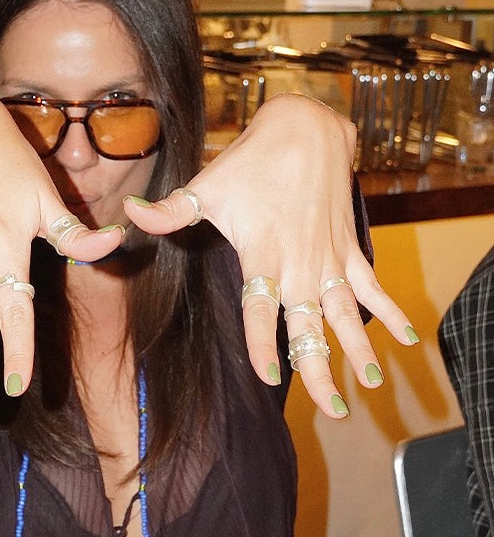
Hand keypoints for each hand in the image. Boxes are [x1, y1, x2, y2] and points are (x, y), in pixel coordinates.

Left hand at [123, 92, 417, 418]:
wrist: (306, 128)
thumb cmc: (252, 161)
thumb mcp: (208, 186)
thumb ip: (170, 212)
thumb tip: (129, 217)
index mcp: (264, 256)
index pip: (262, 310)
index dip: (264, 343)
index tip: (269, 376)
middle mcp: (301, 266)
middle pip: (311, 328)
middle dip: (320, 369)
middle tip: (332, 408)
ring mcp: (329, 260)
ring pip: (347, 316)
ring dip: (360, 351)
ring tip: (369, 385)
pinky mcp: (349, 249)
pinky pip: (373, 287)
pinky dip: (391, 311)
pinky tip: (408, 339)